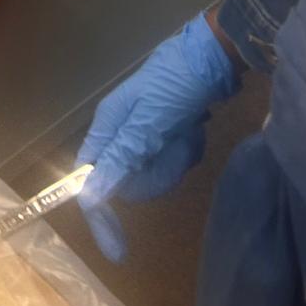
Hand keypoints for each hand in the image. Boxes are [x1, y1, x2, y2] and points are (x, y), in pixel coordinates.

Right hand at [76, 14, 237, 262]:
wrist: (215, 57)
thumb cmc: (177, 84)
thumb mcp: (149, 121)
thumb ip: (121, 157)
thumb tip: (90, 196)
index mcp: (108, 125)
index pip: (91, 180)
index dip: (101, 214)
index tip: (117, 249)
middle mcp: (121, 131)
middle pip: (127, 182)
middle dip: (157, 174)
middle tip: (177, 151)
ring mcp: (145, 133)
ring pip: (153, 174)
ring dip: (176, 159)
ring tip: (190, 133)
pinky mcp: (166, 134)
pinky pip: (171, 161)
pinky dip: (186, 150)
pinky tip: (196, 130)